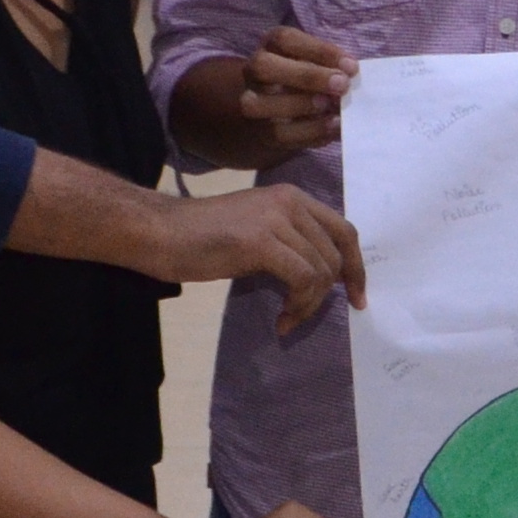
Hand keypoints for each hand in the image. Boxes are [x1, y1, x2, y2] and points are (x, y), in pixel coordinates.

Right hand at [140, 180, 368, 333]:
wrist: (160, 233)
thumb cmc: (201, 237)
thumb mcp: (256, 230)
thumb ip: (290, 242)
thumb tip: (322, 277)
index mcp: (292, 197)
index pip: (344, 231)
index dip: (356, 267)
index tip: (357, 297)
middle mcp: (290, 202)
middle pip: (336, 255)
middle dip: (328, 294)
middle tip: (301, 316)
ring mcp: (276, 219)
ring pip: (321, 271)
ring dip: (309, 304)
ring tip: (287, 318)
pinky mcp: (261, 241)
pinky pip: (303, 279)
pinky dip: (299, 305)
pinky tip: (281, 319)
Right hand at [229, 25, 358, 151]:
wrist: (287, 114)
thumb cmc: (311, 80)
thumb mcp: (320, 65)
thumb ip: (332, 67)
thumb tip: (351, 74)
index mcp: (271, 46)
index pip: (285, 39)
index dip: (319, 51)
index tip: (350, 66)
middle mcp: (254, 70)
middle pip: (263, 66)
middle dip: (306, 76)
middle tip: (341, 84)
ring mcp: (251, 101)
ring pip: (259, 103)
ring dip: (300, 105)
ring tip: (333, 107)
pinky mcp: (260, 131)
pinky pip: (278, 133)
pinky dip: (309, 131)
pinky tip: (333, 126)